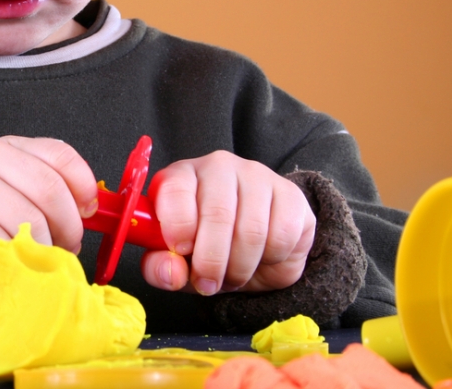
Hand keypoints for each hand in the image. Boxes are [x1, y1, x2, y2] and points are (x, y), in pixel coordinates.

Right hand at [0, 136, 98, 265]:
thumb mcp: (9, 186)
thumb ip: (43, 190)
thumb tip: (89, 213)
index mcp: (9, 147)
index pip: (59, 155)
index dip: (83, 186)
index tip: (89, 212)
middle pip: (49, 190)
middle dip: (68, 226)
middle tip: (66, 247)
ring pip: (29, 221)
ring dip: (42, 249)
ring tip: (38, 259)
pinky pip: (1, 242)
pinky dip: (15, 260)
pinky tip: (13, 265)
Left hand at [140, 151, 315, 294]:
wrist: (249, 247)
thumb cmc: (203, 246)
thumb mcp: (173, 260)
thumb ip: (160, 267)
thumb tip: (170, 273)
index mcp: (182, 175)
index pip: (176, 190)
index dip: (177, 226)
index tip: (180, 251)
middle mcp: (219, 167)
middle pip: (217, 214)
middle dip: (211, 261)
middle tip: (208, 283)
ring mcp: (258, 176)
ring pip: (252, 230)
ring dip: (240, 267)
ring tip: (232, 275)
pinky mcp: (291, 195)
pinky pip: (283, 234)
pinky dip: (271, 259)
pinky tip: (261, 258)